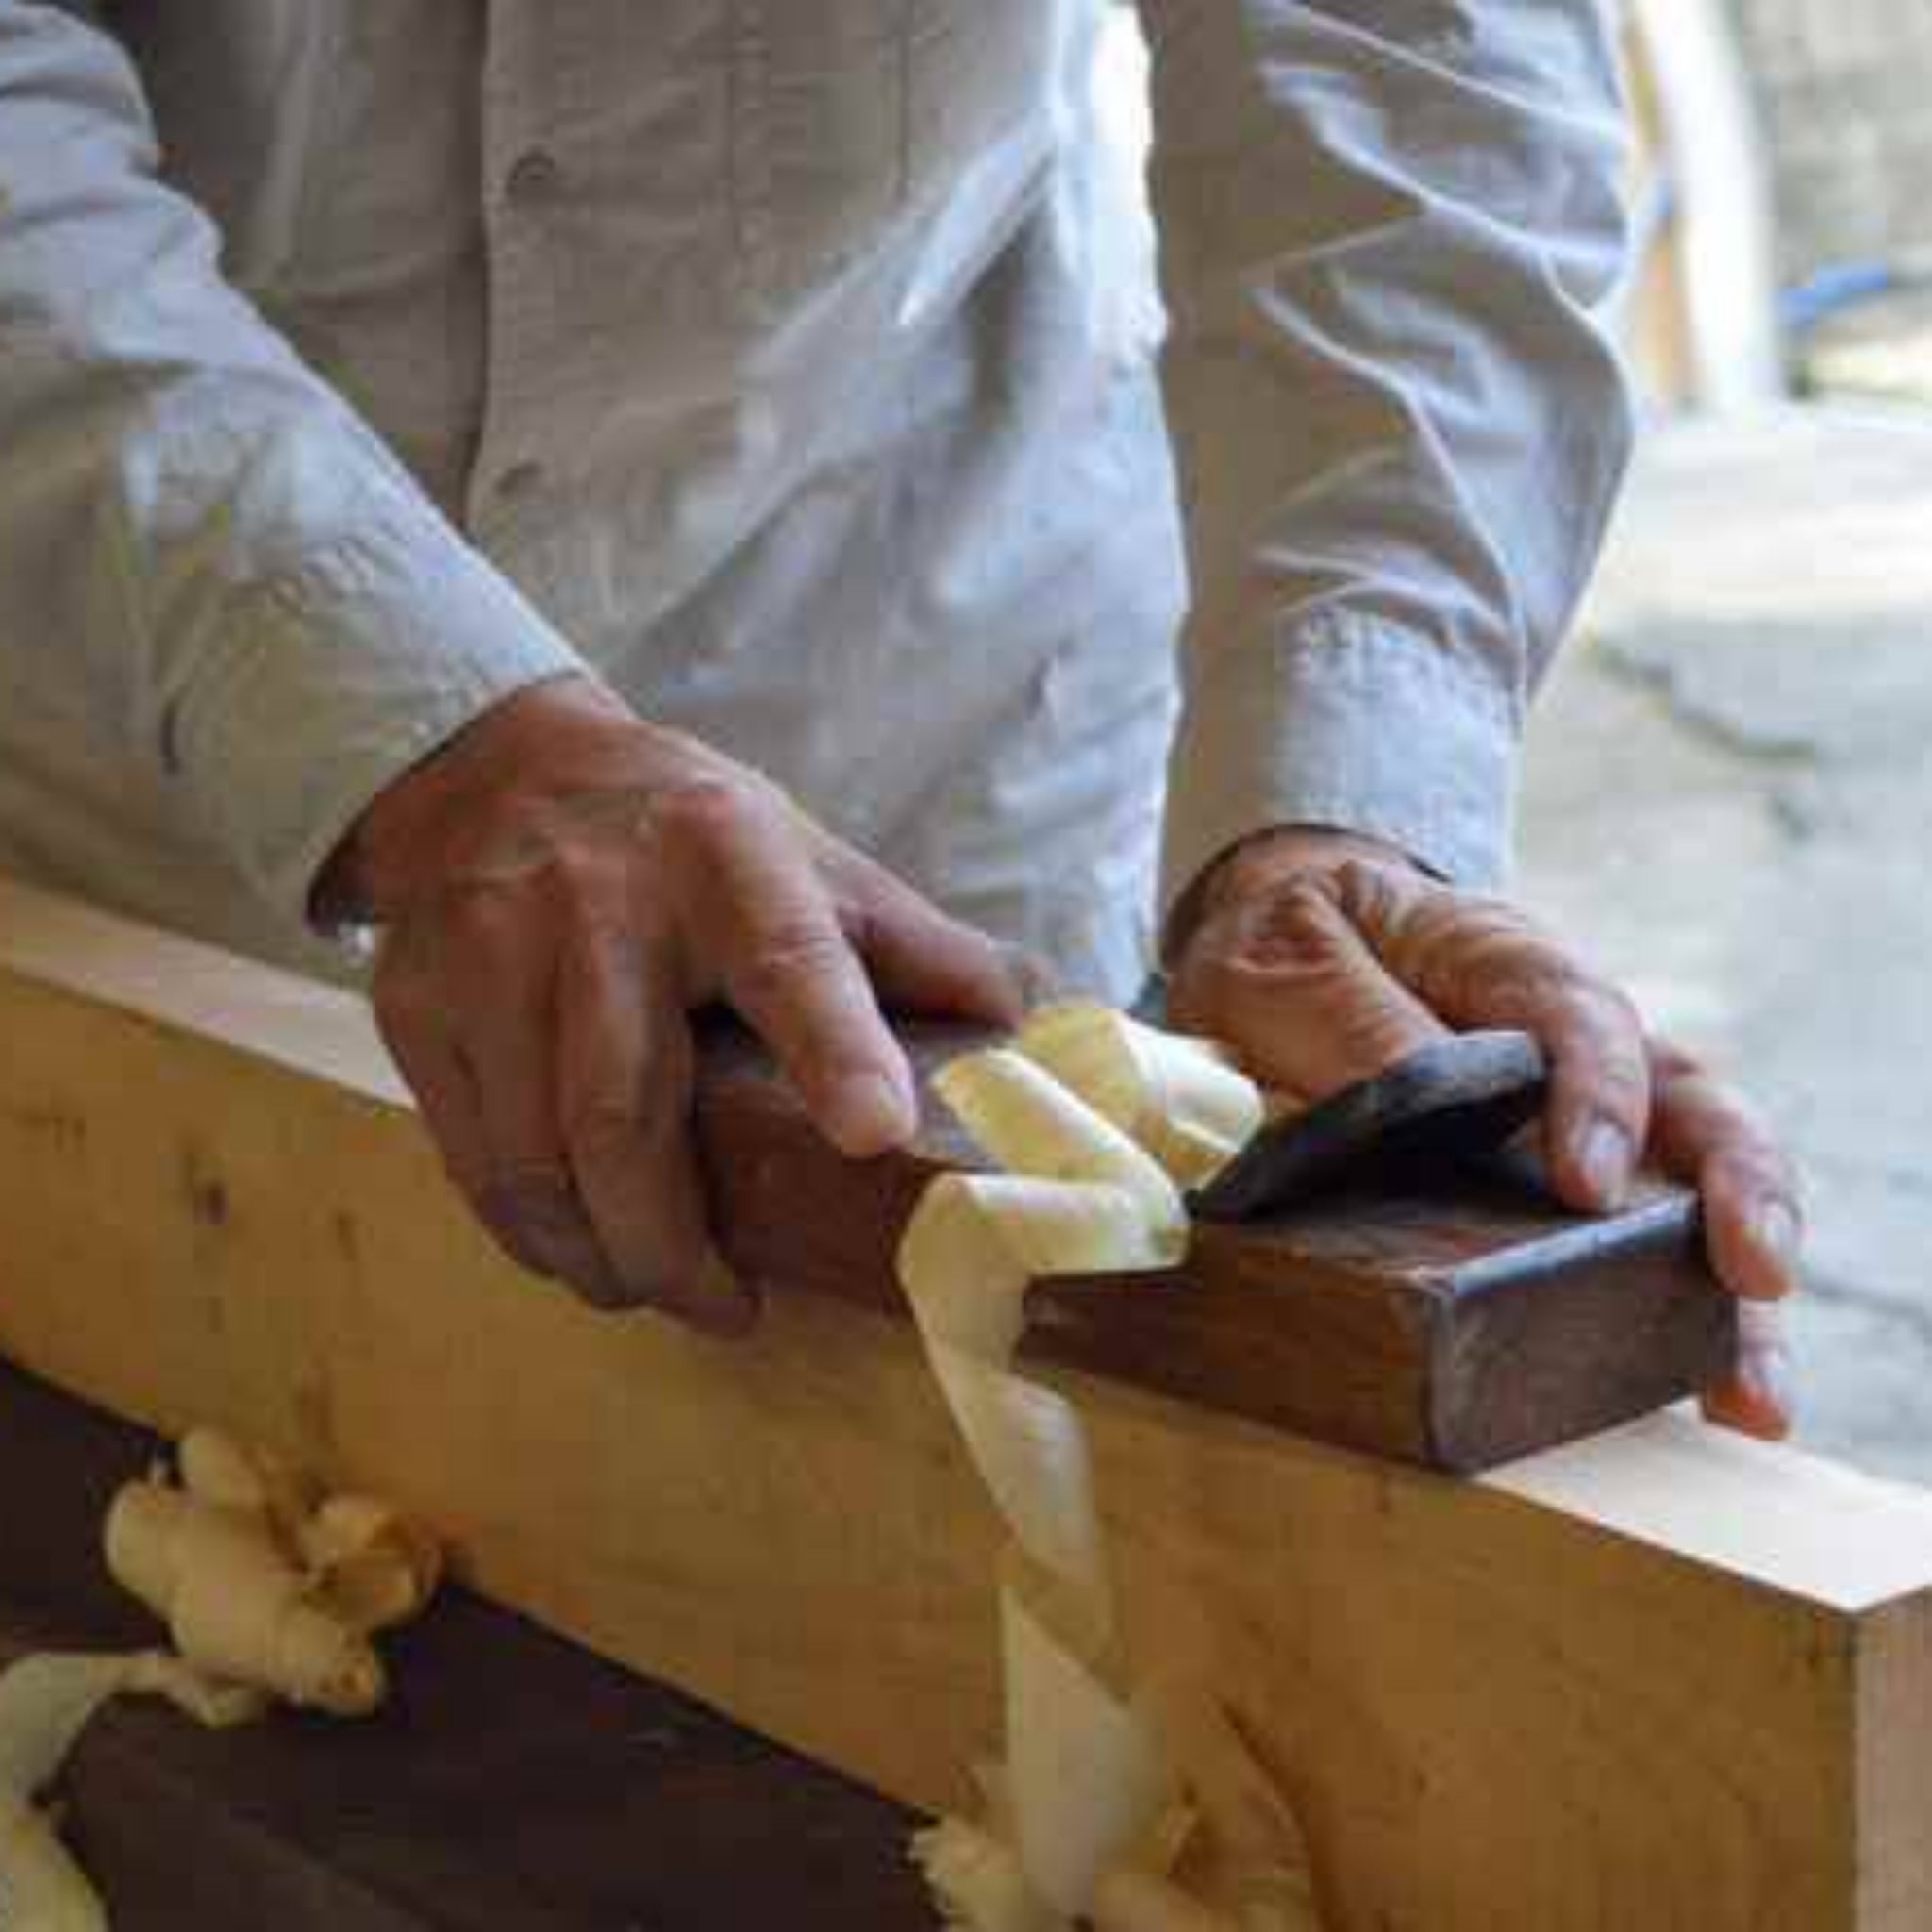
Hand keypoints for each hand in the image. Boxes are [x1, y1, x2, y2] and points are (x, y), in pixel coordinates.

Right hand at [321, 676, 1022, 1326]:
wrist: (495, 773)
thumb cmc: (688, 836)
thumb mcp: (811, 858)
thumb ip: (915, 947)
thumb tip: (1030, 1034)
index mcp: (728, 860)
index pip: (790, 959)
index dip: (836, 1050)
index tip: (873, 1134)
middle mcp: (599, 904)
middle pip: (623, 1111)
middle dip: (671, 1245)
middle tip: (725, 1309)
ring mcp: (490, 954)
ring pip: (534, 1156)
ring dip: (596, 1256)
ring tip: (647, 1288)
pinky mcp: (415, 1003)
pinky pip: (470, 1155)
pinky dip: (526, 1229)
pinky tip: (573, 1246)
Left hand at [1166, 827, 1801, 1437]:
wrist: (1280, 943)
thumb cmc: (1287, 945)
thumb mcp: (1283, 960)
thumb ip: (1345, 1018)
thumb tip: (1411, 1096)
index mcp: (1502, 961)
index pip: (1579, 1014)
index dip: (1600, 1093)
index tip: (1590, 1184)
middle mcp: (1572, 1038)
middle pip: (1688, 1097)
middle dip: (1737, 1186)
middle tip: (1754, 1272)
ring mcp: (1582, 1113)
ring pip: (1690, 1187)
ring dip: (1729, 1290)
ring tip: (1750, 1392)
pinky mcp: (1558, 1186)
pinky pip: (1637, 1248)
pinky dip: (1681, 1320)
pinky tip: (1711, 1402)